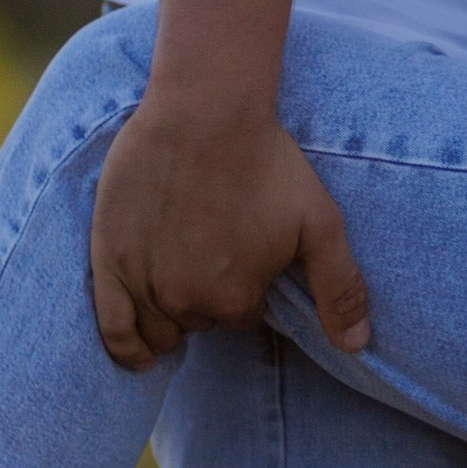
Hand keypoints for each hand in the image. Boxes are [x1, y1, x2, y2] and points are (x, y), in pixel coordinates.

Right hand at [88, 101, 371, 370]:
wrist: (203, 112)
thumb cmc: (266, 162)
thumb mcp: (319, 222)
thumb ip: (339, 289)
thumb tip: (357, 347)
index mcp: (234, 298)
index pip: (243, 317)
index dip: (247, 288)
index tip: (245, 256)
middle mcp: (184, 299)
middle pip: (201, 321)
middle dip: (210, 295)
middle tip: (214, 249)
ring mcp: (142, 282)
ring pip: (161, 326)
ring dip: (173, 312)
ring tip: (183, 275)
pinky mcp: (109, 261)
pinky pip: (112, 328)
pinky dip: (127, 346)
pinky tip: (140, 355)